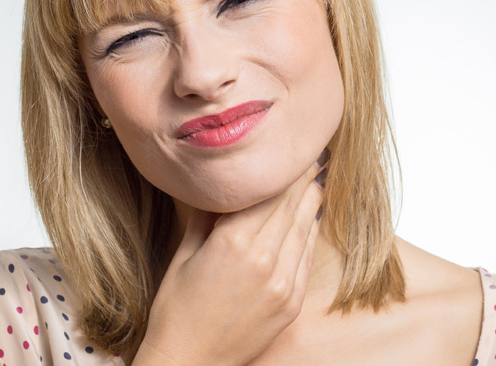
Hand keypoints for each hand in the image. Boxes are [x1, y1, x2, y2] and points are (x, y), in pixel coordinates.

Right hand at [133, 150, 328, 365]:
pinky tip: (312, 219)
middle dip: (304, 179)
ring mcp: (282, 283)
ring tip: (318, 179)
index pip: (268, 194)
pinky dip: (310, 234)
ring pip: (305, 229)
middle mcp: (264, 259)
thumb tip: (220, 189)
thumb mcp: (183, 255)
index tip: (294, 152)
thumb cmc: (176, 311)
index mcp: (233, 243)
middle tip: (314, 155)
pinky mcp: (292, 302)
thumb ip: (206, 218)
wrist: (191, 362)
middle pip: (291, 207)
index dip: (284, 171)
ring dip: (313, 202)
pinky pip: (306, 258)